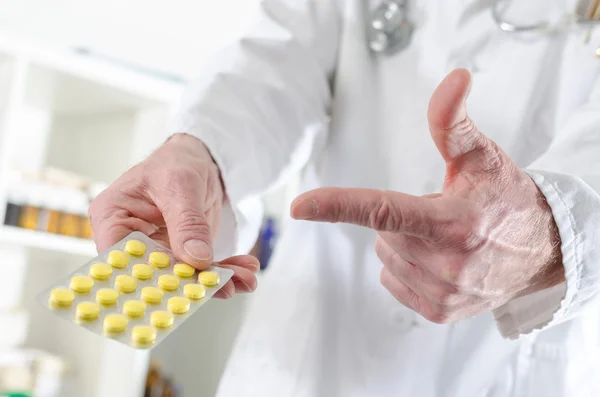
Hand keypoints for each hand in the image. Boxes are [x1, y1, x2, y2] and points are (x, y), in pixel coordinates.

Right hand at [89, 133, 257, 298]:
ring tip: (246, 280)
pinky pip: (201, 269)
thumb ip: (187, 222)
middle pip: (154, 274)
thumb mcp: (180, 185)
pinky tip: (246, 272)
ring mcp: (157, 250)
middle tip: (226, 288)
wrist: (198, 159)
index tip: (176, 291)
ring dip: (217, 280)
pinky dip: (225, 271)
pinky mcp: (181, 255)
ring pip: (183, 276)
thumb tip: (196, 258)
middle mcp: (131, 240)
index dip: (142, 280)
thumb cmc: (176, 162)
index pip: (118, 258)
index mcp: (113, 217)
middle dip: (192, 284)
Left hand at [290, 69, 563, 322]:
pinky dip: (407, 267)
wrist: (540, 250)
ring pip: (386, 256)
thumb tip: (454, 78)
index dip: (337, 205)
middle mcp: (449, 262)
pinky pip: (392, 280)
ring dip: (406, 245)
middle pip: (383, 233)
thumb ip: (453, 121)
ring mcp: (444, 292)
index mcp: (453, 220)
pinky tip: (439, 261)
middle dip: (402, 221)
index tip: (299, 206)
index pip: (384, 211)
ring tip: (446, 239)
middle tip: (442, 216)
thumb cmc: (506, 198)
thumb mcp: (482, 156)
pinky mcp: (440, 311)